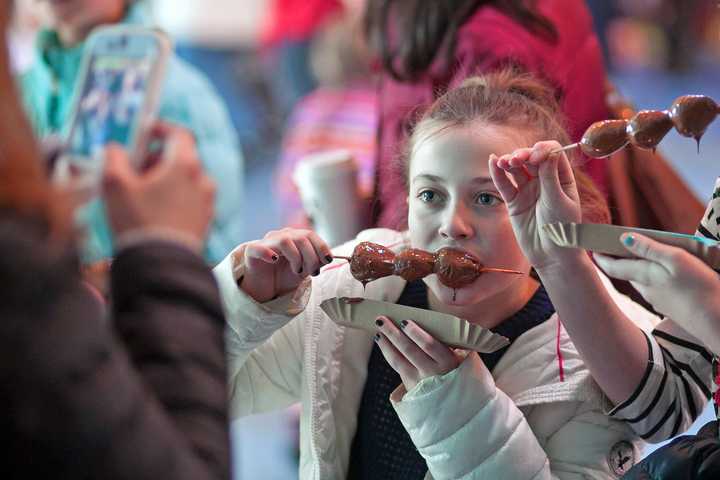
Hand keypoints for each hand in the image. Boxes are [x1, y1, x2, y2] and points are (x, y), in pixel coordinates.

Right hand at [102, 123, 214, 251]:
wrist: (162, 266)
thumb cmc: (139, 222)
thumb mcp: (115, 185)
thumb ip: (114, 157)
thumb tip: (115, 148)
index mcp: (186, 164)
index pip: (179, 133)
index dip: (161, 128)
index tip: (144, 133)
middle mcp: (202, 180)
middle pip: (181, 158)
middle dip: (156, 159)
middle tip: (133, 168)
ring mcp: (207, 202)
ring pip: (185, 181)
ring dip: (164, 180)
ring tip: (140, 194)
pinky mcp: (205, 221)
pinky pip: (189, 201)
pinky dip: (173, 199)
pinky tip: (153, 213)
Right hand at [238, 228, 333, 302]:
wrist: (264, 287)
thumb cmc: (283, 275)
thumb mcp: (305, 270)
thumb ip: (316, 262)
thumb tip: (328, 257)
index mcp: (294, 237)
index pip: (310, 235)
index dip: (321, 247)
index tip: (328, 260)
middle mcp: (281, 236)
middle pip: (302, 238)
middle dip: (312, 257)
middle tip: (313, 272)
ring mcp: (266, 243)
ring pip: (285, 241)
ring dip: (296, 258)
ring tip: (297, 271)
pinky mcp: (252, 252)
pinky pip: (258, 248)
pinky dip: (267, 253)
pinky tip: (274, 260)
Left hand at [374, 316, 461, 391]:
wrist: (460, 405)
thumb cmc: (463, 376)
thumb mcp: (465, 359)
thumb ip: (455, 344)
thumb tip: (440, 323)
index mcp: (449, 362)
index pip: (429, 345)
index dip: (415, 333)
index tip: (404, 321)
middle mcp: (432, 372)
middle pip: (409, 350)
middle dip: (393, 334)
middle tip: (382, 320)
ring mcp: (420, 381)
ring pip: (398, 360)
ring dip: (386, 343)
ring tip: (378, 330)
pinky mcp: (411, 387)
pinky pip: (397, 367)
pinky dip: (388, 353)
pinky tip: (382, 342)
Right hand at [488, 141, 582, 270]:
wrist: (552, 255)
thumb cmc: (563, 229)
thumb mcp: (559, 201)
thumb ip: (550, 177)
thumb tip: (547, 151)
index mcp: (561, 178)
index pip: (551, 153)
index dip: (542, 151)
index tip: (535, 159)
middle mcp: (544, 181)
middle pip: (531, 158)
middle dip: (523, 155)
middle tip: (516, 160)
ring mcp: (528, 190)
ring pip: (516, 169)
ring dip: (509, 162)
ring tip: (504, 162)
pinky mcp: (514, 202)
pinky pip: (505, 185)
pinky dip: (498, 174)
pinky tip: (493, 162)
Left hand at [594, 233, 719, 346]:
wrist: (717, 322)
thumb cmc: (699, 287)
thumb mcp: (676, 260)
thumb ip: (649, 249)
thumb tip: (624, 239)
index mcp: (644, 276)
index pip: (613, 267)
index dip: (601, 257)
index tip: (592, 248)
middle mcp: (646, 290)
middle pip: (626, 272)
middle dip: (619, 260)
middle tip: (614, 247)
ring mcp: (658, 300)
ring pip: (641, 281)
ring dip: (636, 268)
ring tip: (638, 255)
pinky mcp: (671, 306)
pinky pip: (655, 288)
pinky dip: (652, 277)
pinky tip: (663, 273)